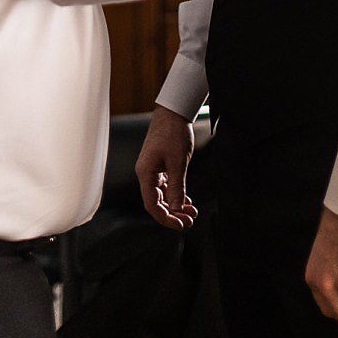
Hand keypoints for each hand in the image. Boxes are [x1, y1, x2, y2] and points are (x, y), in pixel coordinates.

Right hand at [134, 105, 197, 229]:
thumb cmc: (173, 133)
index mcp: (145, 173)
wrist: (173, 113)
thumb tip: (175, 210)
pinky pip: (165, 187)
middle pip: (156, 202)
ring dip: (175, 206)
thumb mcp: (177, 164)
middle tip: (189, 221)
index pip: (151, 204)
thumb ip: (176, 188)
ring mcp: (152, 170)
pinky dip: (176, 195)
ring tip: (191, 212)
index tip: (181, 225)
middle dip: (172, 214)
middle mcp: (146, 173)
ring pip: (162, 196)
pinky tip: (186, 200)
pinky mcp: (159, 166)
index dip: (166, 218)